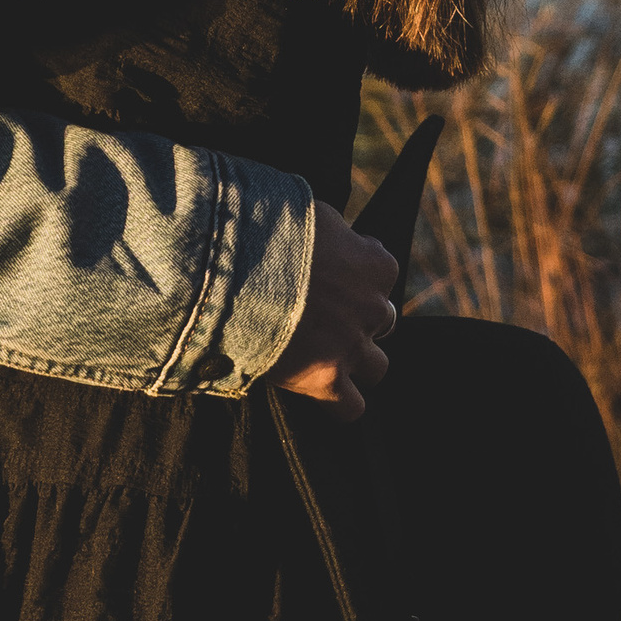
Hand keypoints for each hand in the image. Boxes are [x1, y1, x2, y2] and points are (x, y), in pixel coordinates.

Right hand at [268, 202, 400, 420]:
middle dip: (357, 318)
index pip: (379, 268)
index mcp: (374, 264)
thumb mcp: (310, 212)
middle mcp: (372, 307)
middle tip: (320, 313)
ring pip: (376, 366)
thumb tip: (329, 229)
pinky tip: (320, 392)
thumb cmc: (269, 231)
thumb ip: (330, 230)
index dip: (353, 271)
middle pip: (382, 319)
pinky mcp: (327, 380)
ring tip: (320, 353)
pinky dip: (340, 403)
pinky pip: (351, 408)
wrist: (238, 269)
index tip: (327, 270)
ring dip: (354, 360)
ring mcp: (352, 346)